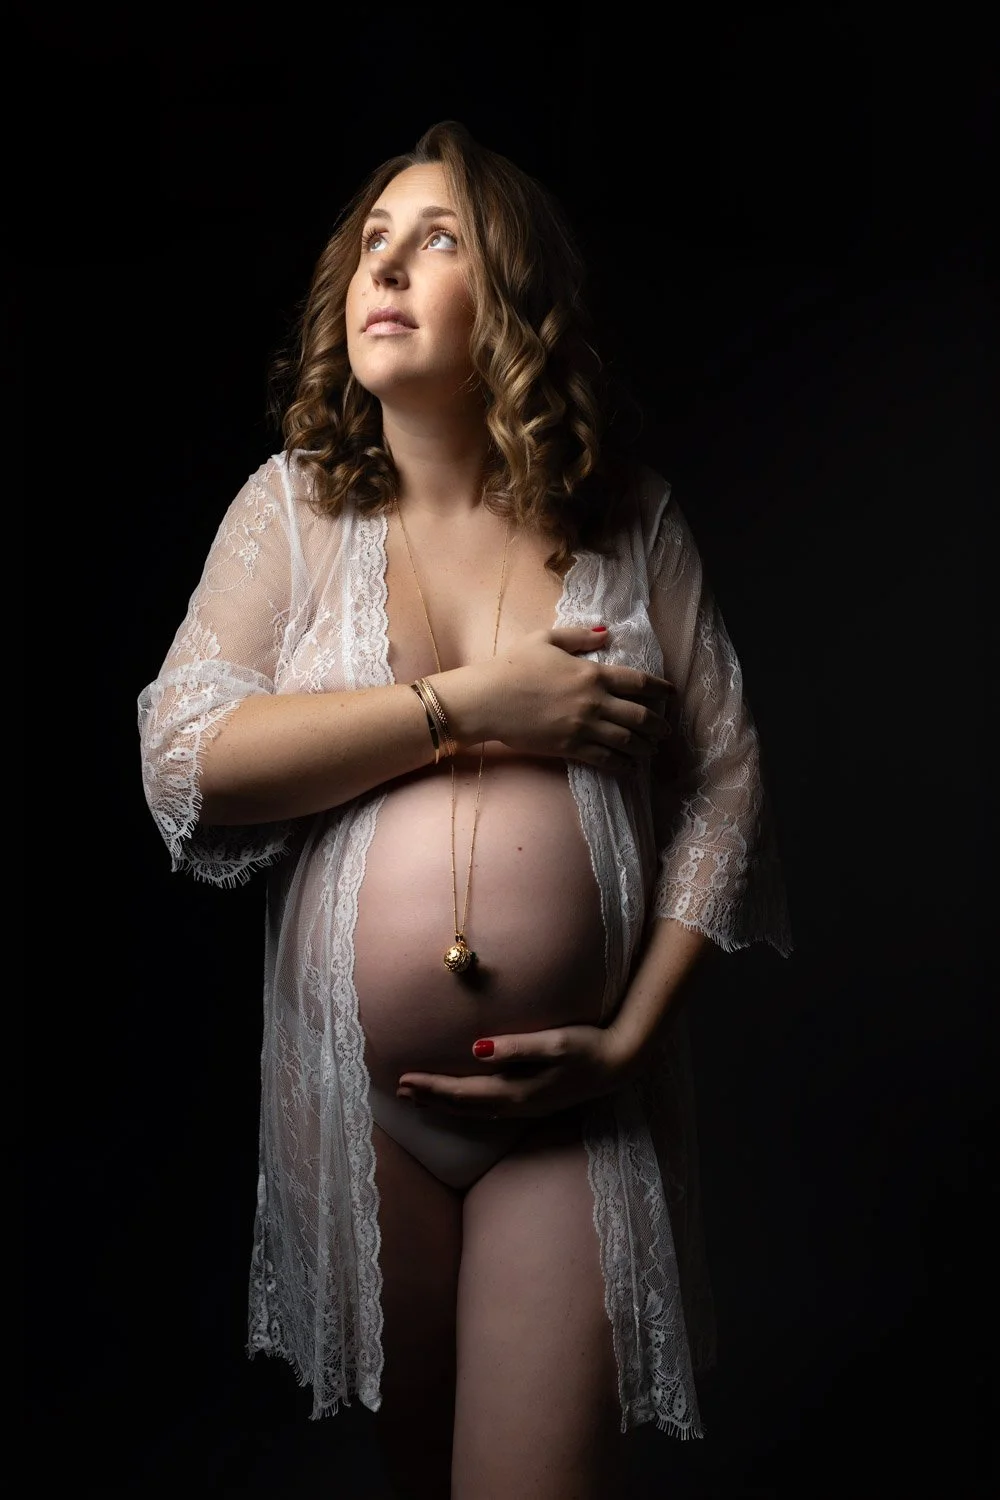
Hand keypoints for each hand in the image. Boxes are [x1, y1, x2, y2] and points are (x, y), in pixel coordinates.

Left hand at [395, 1022, 640, 1119]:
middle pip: (464, 1106)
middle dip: (431, 1099)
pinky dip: (466, 1107)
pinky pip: (489, 1110)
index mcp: (517, 1091)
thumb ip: (516, 1047)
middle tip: (399, 1092)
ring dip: (445, 1105)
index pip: (463, 1093)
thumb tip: (476, 1050)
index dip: (432, 1088)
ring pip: (475, 1111)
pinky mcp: (534, 1103)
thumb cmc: (589, 1047)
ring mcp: (526, 1108)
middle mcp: (517, 1105)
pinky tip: (462, 1104)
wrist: (621, 1064)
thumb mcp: (555, 1042)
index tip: (404, 1080)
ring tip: (419, 1100)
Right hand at [438, 625, 674, 771]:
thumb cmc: (512, 666)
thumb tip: (607, 633)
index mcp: (592, 673)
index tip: (671, 694)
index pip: (639, 682)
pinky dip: (623, 766)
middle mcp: (594, 702)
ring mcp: (583, 727)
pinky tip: (631, 769)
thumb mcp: (546, 639)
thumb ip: (580, 636)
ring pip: (627, 741)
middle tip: (665, 730)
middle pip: (640, 716)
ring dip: (644, 747)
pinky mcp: (570, 748)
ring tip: (652, 750)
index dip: (660, 689)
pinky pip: (605, 759)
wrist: (487, 700)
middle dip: (658, 725)